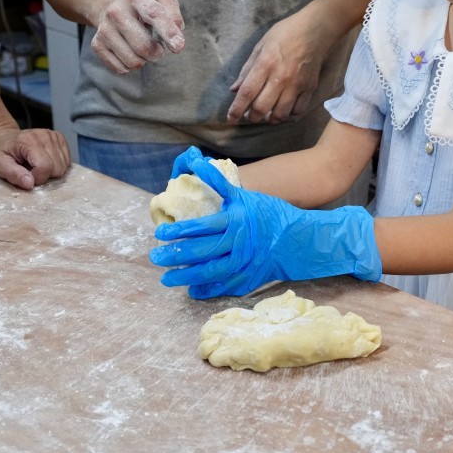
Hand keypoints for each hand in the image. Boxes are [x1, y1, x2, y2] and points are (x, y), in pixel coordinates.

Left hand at [0, 125, 70, 189]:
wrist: (4, 137)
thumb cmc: (2, 152)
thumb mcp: (0, 165)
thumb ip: (13, 175)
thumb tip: (30, 184)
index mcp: (29, 142)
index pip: (45, 166)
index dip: (38, 178)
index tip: (27, 176)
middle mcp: (45, 136)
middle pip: (58, 168)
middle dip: (46, 175)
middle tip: (31, 171)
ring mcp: (54, 136)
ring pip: (64, 166)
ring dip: (52, 171)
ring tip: (37, 165)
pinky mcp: (60, 138)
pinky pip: (67, 160)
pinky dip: (57, 165)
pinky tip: (45, 160)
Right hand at [91, 0, 184, 73]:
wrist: (108, 3)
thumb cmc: (142, 4)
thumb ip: (174, 14)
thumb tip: (178, 34)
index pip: (153, 14)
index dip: (168, 32)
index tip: (179, 47)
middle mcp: (116, 12)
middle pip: (143, 47)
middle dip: (158, 53)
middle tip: (159, 48)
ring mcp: (104, 29)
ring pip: (133, 61)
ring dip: (145, 60)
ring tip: (143, 46)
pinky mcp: (97, 44)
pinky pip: (121, 68)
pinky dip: (131, 65)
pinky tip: (130, 51)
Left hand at [149, 150, 380, 298]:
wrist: (297, 239)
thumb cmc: (269, 214)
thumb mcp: (245, 195)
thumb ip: (218, 183)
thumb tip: (194, 162)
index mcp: (235, 221)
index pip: (198, 228)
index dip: (177, 232)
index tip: (159, 235)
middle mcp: (237, 243)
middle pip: (199, 252)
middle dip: (174, 256)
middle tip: (155, 257)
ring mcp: (243, 263)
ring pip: (208, 272)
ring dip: (185, 277)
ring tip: (167, 278)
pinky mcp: (247, 278)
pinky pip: (223, 286)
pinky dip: (206, 289)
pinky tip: (192, 290)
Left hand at [226, 8, 333, 123]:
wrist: (315, 30)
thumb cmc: (285, 34)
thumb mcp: (261, 46)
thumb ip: (247, 69)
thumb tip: (235, 89)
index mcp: (265, 65)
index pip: (246, 93)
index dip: (236, 109)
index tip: (230, 119)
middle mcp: (280, 78)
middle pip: (262, 108)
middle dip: (252, 117)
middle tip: (249, 116)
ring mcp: (296, 85)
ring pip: (280, 114)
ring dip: (270, 119)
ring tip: (266, 115)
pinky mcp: (310, 88)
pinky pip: (298, 110)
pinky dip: (289, 114)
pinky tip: (284, 109)